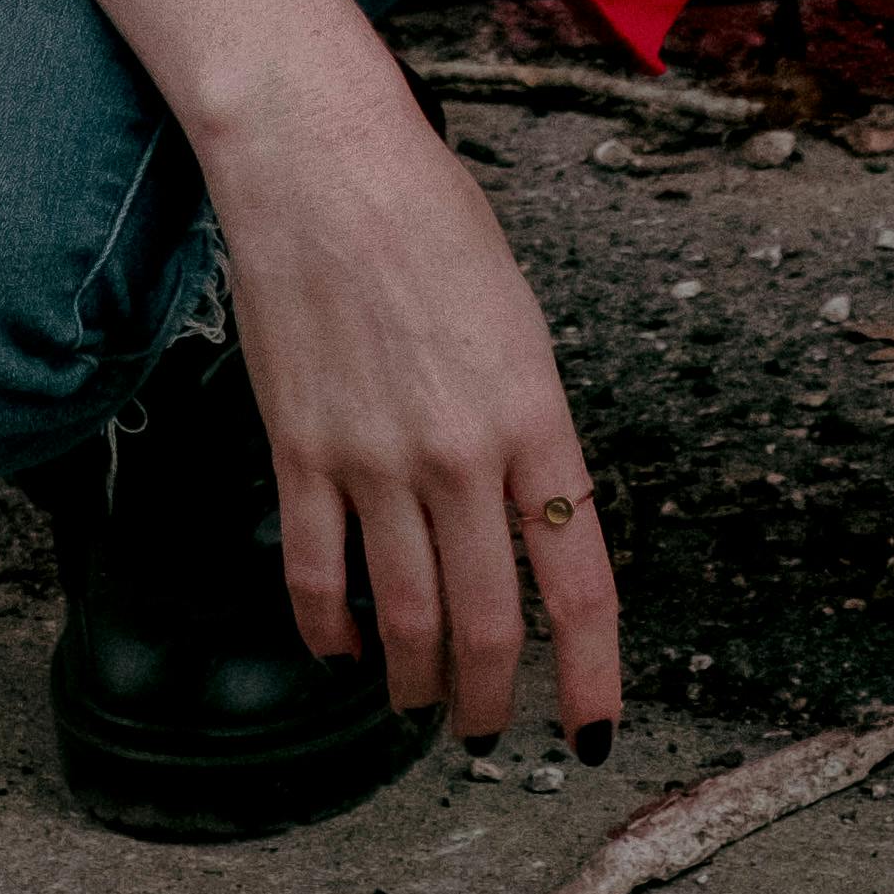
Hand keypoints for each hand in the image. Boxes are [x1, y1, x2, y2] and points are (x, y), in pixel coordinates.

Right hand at [202, 73, 620, 753]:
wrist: (324, 162)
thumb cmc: (431, 219)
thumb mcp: (518, 323)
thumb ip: (527, 425)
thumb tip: (526, 511)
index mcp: (536, 418)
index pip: (581, 582)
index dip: (591, 677)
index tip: (591, 731)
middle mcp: (463, 455)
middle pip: (489, 625)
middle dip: (490, 699)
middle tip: (485, 729)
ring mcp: (376, 460)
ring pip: (405, 619)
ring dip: (416, 681)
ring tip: (418, 702)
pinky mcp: (302, 452)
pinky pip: (316, 577)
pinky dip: (328, 632)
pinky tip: (342, 650)